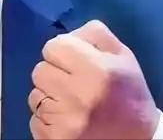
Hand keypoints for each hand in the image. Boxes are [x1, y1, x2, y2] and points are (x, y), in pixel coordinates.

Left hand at [28, 20, 159, 138]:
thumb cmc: (127, 93)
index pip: (52, 46)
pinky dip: (48, 119)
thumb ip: (93, 34)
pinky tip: (68, 120)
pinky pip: (35, 119)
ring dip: (49, 97)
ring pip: (34, 95)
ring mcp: (65, 120)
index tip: (74, 62)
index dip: (62, 51)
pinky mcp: (54, 138)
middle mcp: (79, 95)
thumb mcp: (121, 56)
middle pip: (39, 70)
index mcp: (97, 70)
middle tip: (74, 84)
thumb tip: (67, 33)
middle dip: (53, 74)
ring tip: (72, 104)